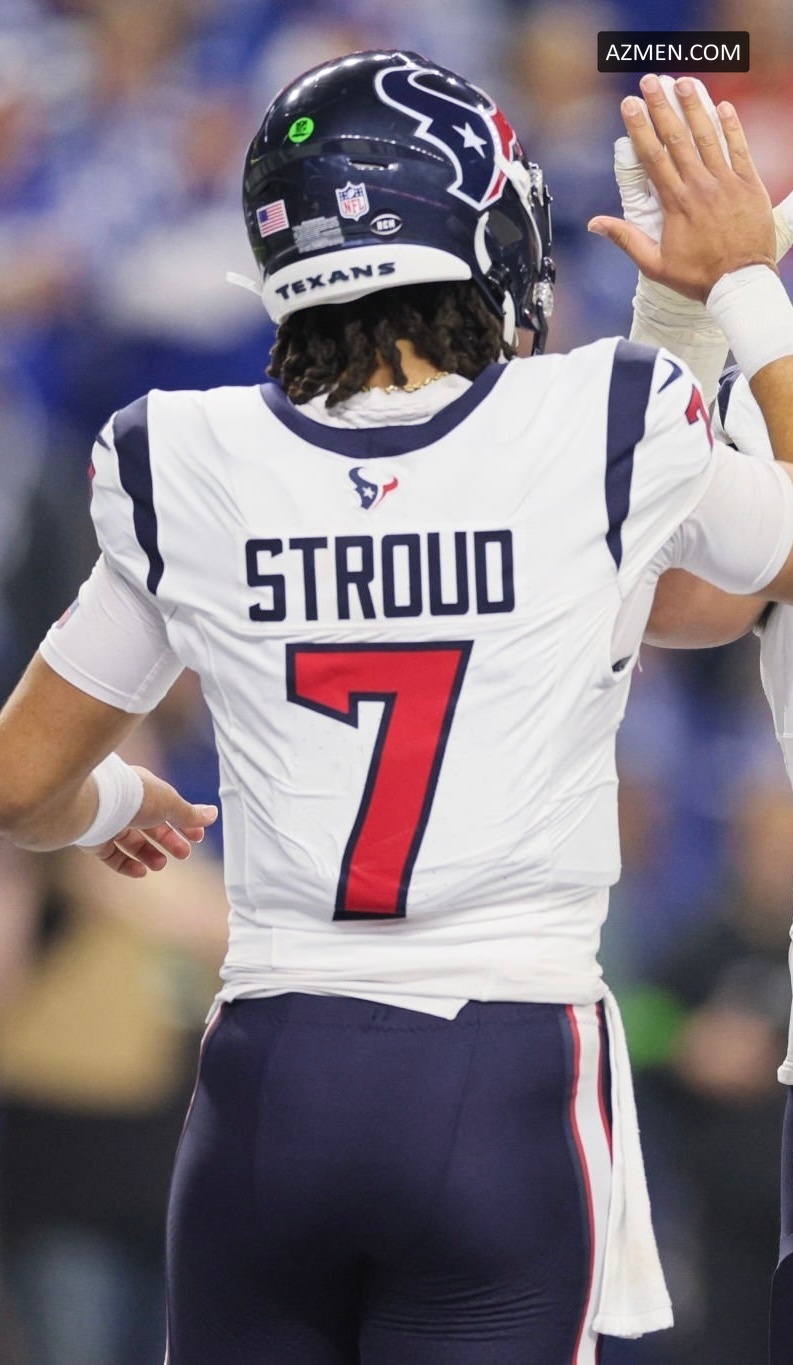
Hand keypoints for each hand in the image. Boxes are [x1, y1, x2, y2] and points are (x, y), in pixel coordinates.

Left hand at [84, 765, 217, 877]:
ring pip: (132, 842)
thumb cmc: (135, 797)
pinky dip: (127, 864)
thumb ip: (190, 814)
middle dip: (169, 840)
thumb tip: (212, 814)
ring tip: (160, 865)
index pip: (168, 807)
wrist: (95, 804)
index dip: (184, 823)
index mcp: (145, 790)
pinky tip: (141, 871)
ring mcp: (109, 822)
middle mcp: (126, 805)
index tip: (198, 837)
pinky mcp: (95, 839)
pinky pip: (112, 856)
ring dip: (149, 854)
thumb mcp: (170, 804)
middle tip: (184, 854)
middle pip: (151, 826)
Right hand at [590, 74, 774, 299]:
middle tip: (651, 81)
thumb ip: (626, 239)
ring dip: (696, 107)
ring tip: (684, 83)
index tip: (629, 105)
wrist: (740, 284)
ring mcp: (727, 183)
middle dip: (663, 107)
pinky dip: (732, 127)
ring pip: (709, 137)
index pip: (654, 157)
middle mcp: (700, 187)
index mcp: (676, 204)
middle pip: (678, 139)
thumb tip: (595, 223)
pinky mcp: (750, 185)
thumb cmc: (698, 278)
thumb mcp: (655, 265)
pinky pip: (740, 149)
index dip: (641, 128)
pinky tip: (724, 106)